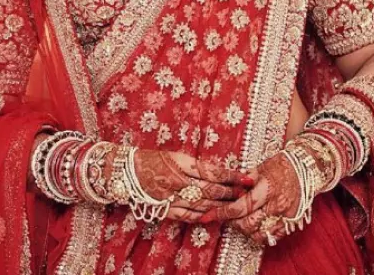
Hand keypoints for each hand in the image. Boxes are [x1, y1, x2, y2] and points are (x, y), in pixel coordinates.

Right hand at [129, 149, 253, 222]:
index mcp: (181, 163)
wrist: (128, 171)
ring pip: (202, 205)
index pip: (212, 171)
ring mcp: (172, 197)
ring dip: (221, 206)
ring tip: (235, 204)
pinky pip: (188, 216)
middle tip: (245, 192)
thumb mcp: (176, 155)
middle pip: (210, 190)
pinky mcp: (166, 210)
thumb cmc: (154, 159)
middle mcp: (178, 181)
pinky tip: (214, 216)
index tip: (245, 177)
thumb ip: (195, 165)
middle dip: (230, 192)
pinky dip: (203, 217)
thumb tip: (218, 172)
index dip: (231, 176)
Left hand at [199, 152, 301, 244]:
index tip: (209, 215)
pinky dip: (260, 234)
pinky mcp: (292, 222)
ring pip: (260, 234)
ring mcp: (286, 215)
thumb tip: (227, 188)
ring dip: (246, 230)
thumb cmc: (280, 164)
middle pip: (248, 224)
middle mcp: (277, 204)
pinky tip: (254, 226)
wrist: (306, 167)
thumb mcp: (260, 166)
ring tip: (240, 221)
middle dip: (233, 223)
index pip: (241, 206)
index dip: (223, 213)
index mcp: (267, 187)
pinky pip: (273, 236)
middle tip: (226, 216)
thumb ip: (244, 180)